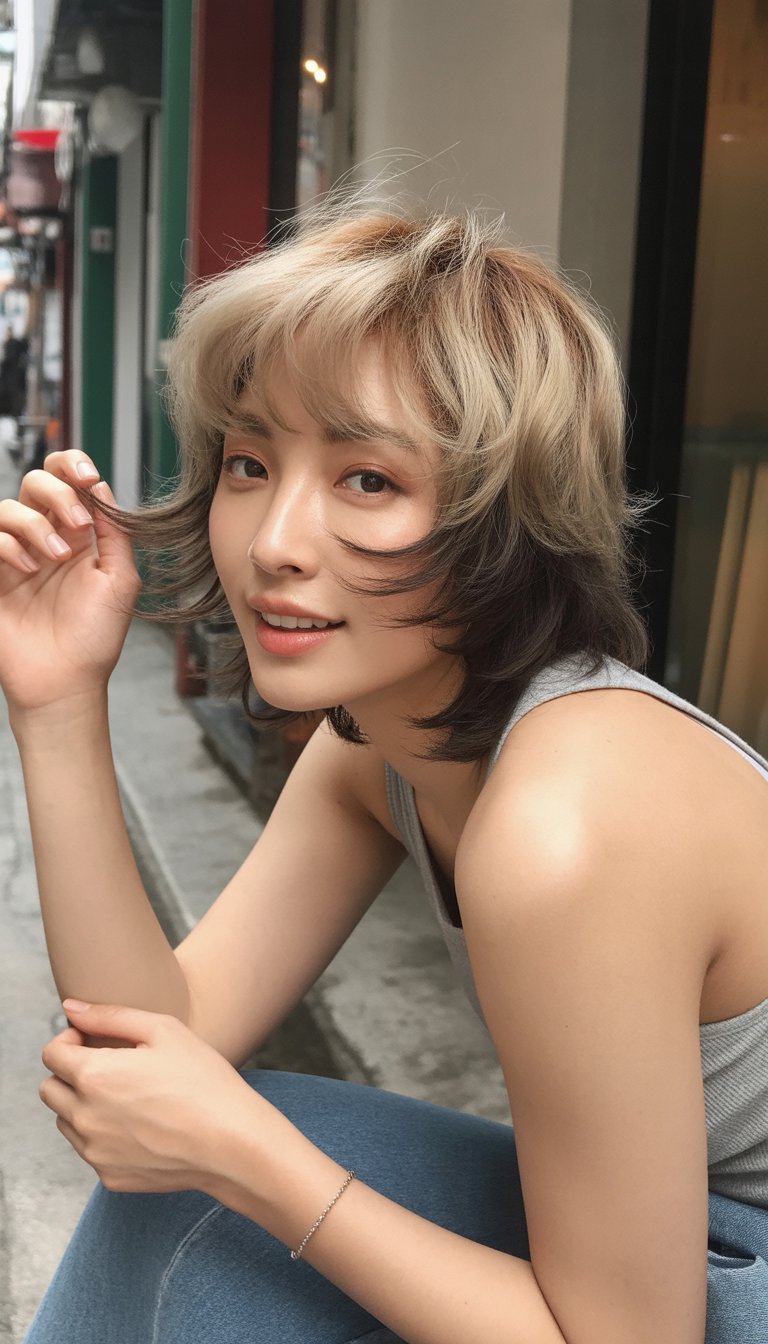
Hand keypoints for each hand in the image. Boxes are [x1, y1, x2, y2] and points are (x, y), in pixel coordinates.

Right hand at [0, 452, 140, 715]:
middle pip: (35, 481)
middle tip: (78, 524)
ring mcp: (15, 556)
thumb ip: (115, 532)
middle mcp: (45, 539)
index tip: (88, 477)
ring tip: (57, 558)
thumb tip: (101, 487)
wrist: (66, 682)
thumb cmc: (95, 638)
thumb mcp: (120, 580)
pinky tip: (30, 571)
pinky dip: (10, 547)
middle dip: (58, 492)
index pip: (68, 481)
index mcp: (79, 535)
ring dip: (36, 524)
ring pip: (8, 507)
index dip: (73, 465)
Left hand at [39, 1001, 271, 1195]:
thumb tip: (71, 1008)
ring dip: (82, 1104)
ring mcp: (95, 1151)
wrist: (231, 1142)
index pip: (51, 1054)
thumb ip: (109, 1016)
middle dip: (69, 1073)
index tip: (93, 1040)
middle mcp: (84, 1117)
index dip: (70, 1041)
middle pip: (50, 1089)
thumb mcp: (162, 1030)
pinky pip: (90, 1150)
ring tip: (126, 1096)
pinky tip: (140, 1125)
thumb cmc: (203, 1081)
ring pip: (66, 1121)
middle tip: (108, 1066)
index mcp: (93, 1076)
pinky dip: (103, 1135)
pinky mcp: (109, 1176)